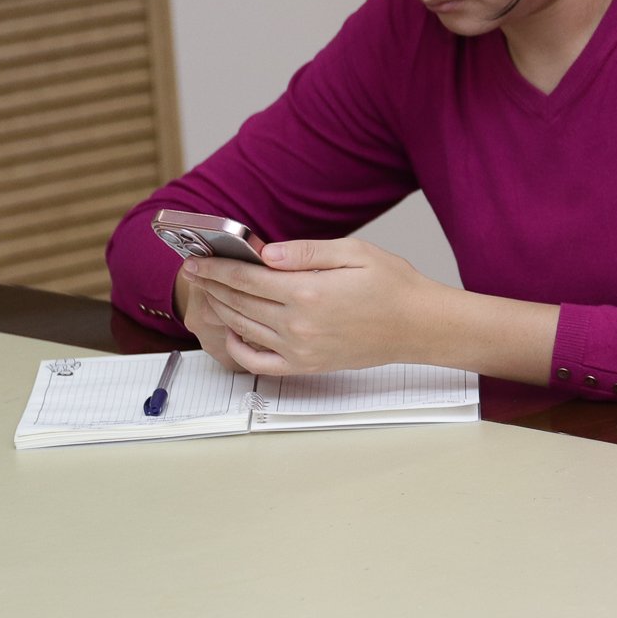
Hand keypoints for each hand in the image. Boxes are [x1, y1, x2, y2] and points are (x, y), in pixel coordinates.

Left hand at [177, 238, 439, 375]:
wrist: (418, 326)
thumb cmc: (394, 286)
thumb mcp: (355, 253)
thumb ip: (306, 252)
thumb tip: (265, 253)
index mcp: (308, 292)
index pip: (245, 278)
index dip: (216, 268)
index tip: (197, 260)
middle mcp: (298, 324)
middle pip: (238, 302)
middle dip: (213, 285)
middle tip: (197, 273)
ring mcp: (300, 349)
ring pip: (243, 328)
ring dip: (220, 308)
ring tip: (211, 293)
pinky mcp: (306, 365)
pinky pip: (258, 362)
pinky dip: (238, 347)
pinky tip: (234, 331)